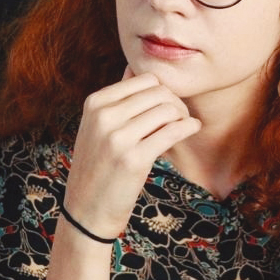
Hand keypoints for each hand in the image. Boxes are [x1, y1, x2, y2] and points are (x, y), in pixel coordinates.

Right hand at [63, 67, 200, 238]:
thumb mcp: (96, 126)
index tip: (168, 106)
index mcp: (95, 103)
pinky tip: (193, 129)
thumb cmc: (98, 165)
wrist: (86, 211)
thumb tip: (133, 68)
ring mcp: (117, 138)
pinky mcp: (134, 160)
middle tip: (180, 117)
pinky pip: (173, 131)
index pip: (145, 79)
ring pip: (168, 109)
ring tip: (184, 126)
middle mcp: (104, 116)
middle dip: (176, 102)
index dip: (163, 90)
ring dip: (183, 115)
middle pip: (159, 91)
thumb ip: (117, 98)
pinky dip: (189, 126)